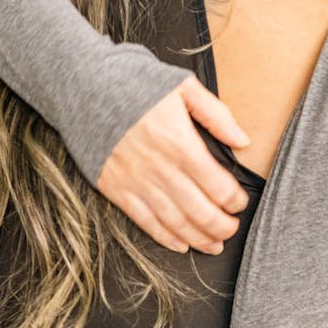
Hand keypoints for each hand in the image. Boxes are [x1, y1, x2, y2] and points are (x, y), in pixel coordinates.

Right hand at [96, 76, 249, 254]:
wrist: (85, 87)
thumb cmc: (137, 82)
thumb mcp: (184, 87)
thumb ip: (216, 115)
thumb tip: (243, 141)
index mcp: (182, 144)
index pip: (218, 186)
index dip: (235, 200)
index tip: (240, 202)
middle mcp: (162, 169)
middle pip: (200, 211)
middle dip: (221, 226)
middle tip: (231, 229)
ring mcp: (137, 182)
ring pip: (175, 221)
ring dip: (198, 238)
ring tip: (213, 244)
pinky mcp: (116, 189)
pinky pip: (145, 221)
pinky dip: (165, 237)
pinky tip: (181, 244)